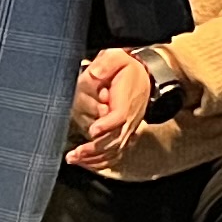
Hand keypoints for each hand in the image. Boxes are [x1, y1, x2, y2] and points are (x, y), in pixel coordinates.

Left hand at [68, 47, 152, 171]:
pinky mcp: (124, 135)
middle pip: (114, 140)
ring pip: (113, 150)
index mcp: (125, 101)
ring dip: (94, 158)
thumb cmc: (127, 69)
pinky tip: (86, 164)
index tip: (93, 130)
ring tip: (75, 159)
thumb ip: (106, 63)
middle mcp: (129, 120)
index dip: (107, 125)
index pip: (119, 116)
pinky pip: (115, 154)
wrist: (146, 78)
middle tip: (75, 153)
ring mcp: (127, 130)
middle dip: (94, 149)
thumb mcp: (118, 57)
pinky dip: (101, 162)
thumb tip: (94, 73)